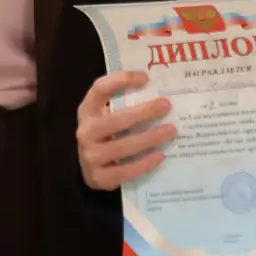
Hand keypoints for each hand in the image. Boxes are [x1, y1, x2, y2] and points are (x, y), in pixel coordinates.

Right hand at [75, 71, 175, 189]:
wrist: (90, 168)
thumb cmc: (106, 135)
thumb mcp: (107, 116)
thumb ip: (124, 105)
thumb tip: (159, 94)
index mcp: (87, 111)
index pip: (100, 90)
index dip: (121, 81)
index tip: (145, 78)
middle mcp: (86, 132)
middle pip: (116, 120)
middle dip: (144, 112)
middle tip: (166, 106)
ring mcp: (90, 156)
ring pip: (122, 146)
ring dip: (149, 138)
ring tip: (170, 131)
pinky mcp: (98, 177)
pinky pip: (125, 170)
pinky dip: (144, 163)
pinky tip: (160, 155)